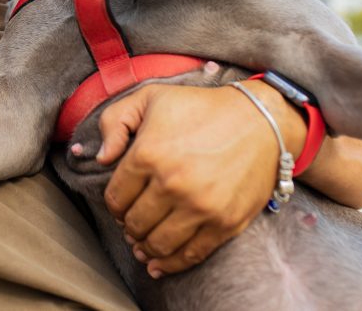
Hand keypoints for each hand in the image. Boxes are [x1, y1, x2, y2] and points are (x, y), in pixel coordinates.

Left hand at [97, 82, 304, 276]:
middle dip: (128, 225)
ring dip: (145, 247)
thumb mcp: (151, 96)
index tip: (121, 203)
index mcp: (149, 153)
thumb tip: (100, 158)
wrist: (260, 120)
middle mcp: (172, 184)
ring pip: (158, 244)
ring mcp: (200, 207)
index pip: (115, 198)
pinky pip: (190, 255)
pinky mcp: (225, 223)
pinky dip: (171, 264)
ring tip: (143, 242)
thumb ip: (115, 121)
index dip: (113, 204)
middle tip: (132, 222)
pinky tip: (159, 264)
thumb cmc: (202, 108)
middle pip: (134, 224)